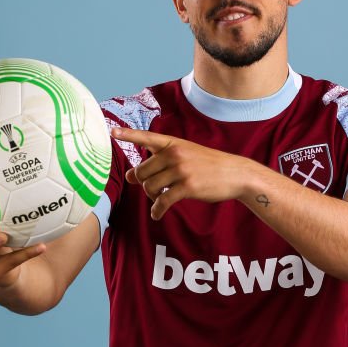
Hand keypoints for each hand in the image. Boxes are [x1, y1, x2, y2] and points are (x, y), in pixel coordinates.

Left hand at [113, 126, 250, 219]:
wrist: (235, 173)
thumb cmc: (208, 165)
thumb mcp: (185, 155)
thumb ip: (160, 162)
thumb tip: (131, 176)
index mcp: (173, 143)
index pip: (146, 138)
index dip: (128, 135)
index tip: (112, 132)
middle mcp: (175, 154)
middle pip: (142, 171)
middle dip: (143, 183)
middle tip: (153, 190)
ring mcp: (181, 170)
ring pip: (150, 187)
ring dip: (152, 197)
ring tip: (160, 200)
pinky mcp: (187, 187)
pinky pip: (163, 201)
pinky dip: (157, 210)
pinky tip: (157, 214)